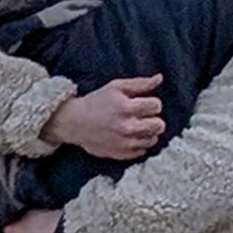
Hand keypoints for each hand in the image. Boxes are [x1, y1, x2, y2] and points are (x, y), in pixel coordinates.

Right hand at [43, 74, 164, 161]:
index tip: (143, 104)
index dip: (152, 103)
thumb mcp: (116, 87)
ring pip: (153, 140)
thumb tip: (160, 78)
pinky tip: (129, 137)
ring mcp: (124, 143)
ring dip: (147, 133)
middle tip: (142, 117)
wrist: (73, 123)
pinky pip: (142, 151)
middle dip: (153, 119)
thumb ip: (140, 83)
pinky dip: (138, 144)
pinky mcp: (121, 155)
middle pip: (159, 125)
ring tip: (135, 127)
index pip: (156, 106)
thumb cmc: (95, 102)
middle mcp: (127, 127)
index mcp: (126, 108)